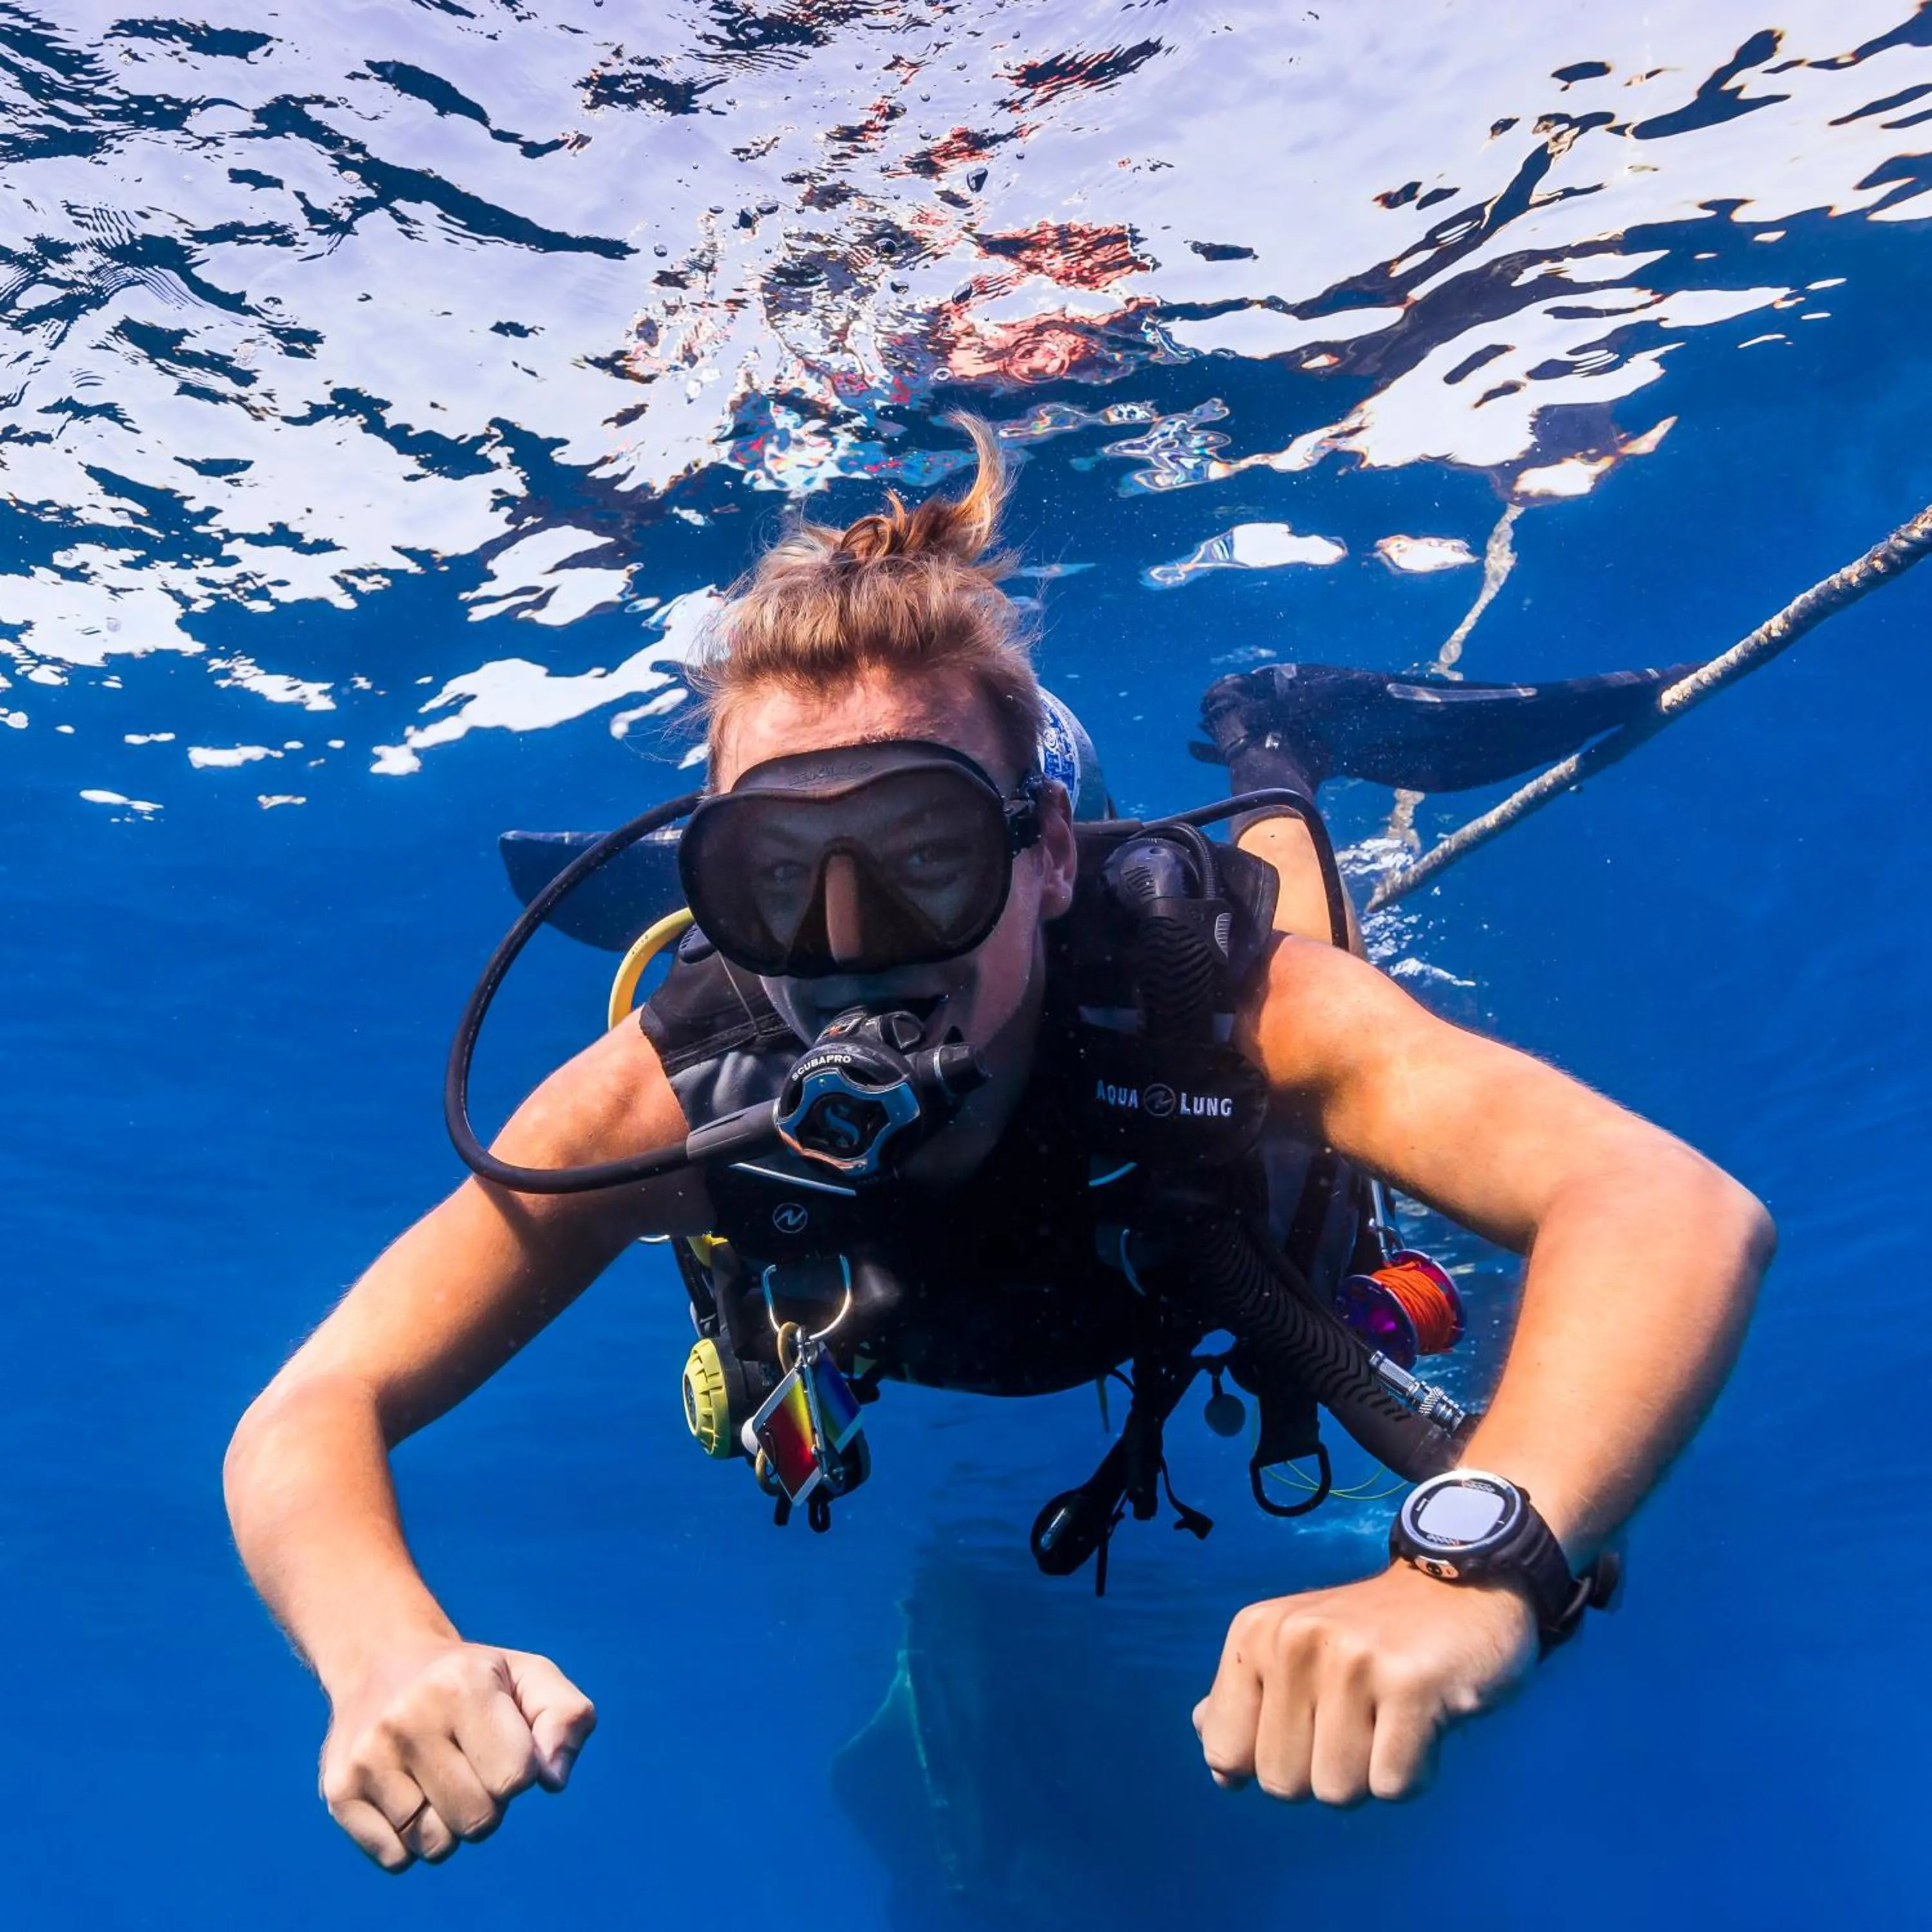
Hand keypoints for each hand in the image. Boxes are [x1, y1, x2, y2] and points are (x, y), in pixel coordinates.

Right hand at [319, 1639, 595, 1869]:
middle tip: (468, 1762)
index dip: (520, 1771)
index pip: (517, 1778)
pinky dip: (410, 1841)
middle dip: (488, 1803)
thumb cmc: (474, 1679)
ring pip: (436, 1844)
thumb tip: (554, 1780)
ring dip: (448, 1824)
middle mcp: (408, 1717)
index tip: (503, 1742)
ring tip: (436, 1776)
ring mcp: (368, 1755)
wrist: (383, 1661)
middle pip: (478, 1820)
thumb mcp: (529, 1677)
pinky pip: (396, 1859)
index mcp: (462, 1684)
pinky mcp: (338, 1790)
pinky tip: (405, 1794)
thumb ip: (567, 1718)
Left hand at [1193, 1563, 1536, 1804]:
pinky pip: (1393, 1785)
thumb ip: (1246, 1694)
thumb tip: (1208, 1745)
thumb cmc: (1371, 1632)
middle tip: (1357, 1718)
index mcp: (1254, 1634)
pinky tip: (1421, 1724)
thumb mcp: (1293, 1647)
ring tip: (1388, 1718)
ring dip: (1370, 1773)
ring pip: (1338, 1791)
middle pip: (1282, 1783)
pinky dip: (1413, 1773)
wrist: (1458, 1581)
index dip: (1268, 1760)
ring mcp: (1351, 1660)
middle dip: (1323, 1770)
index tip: (1306, 1724)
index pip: (1224, 1750)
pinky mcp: (1410, 1684)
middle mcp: (1293, 1640)